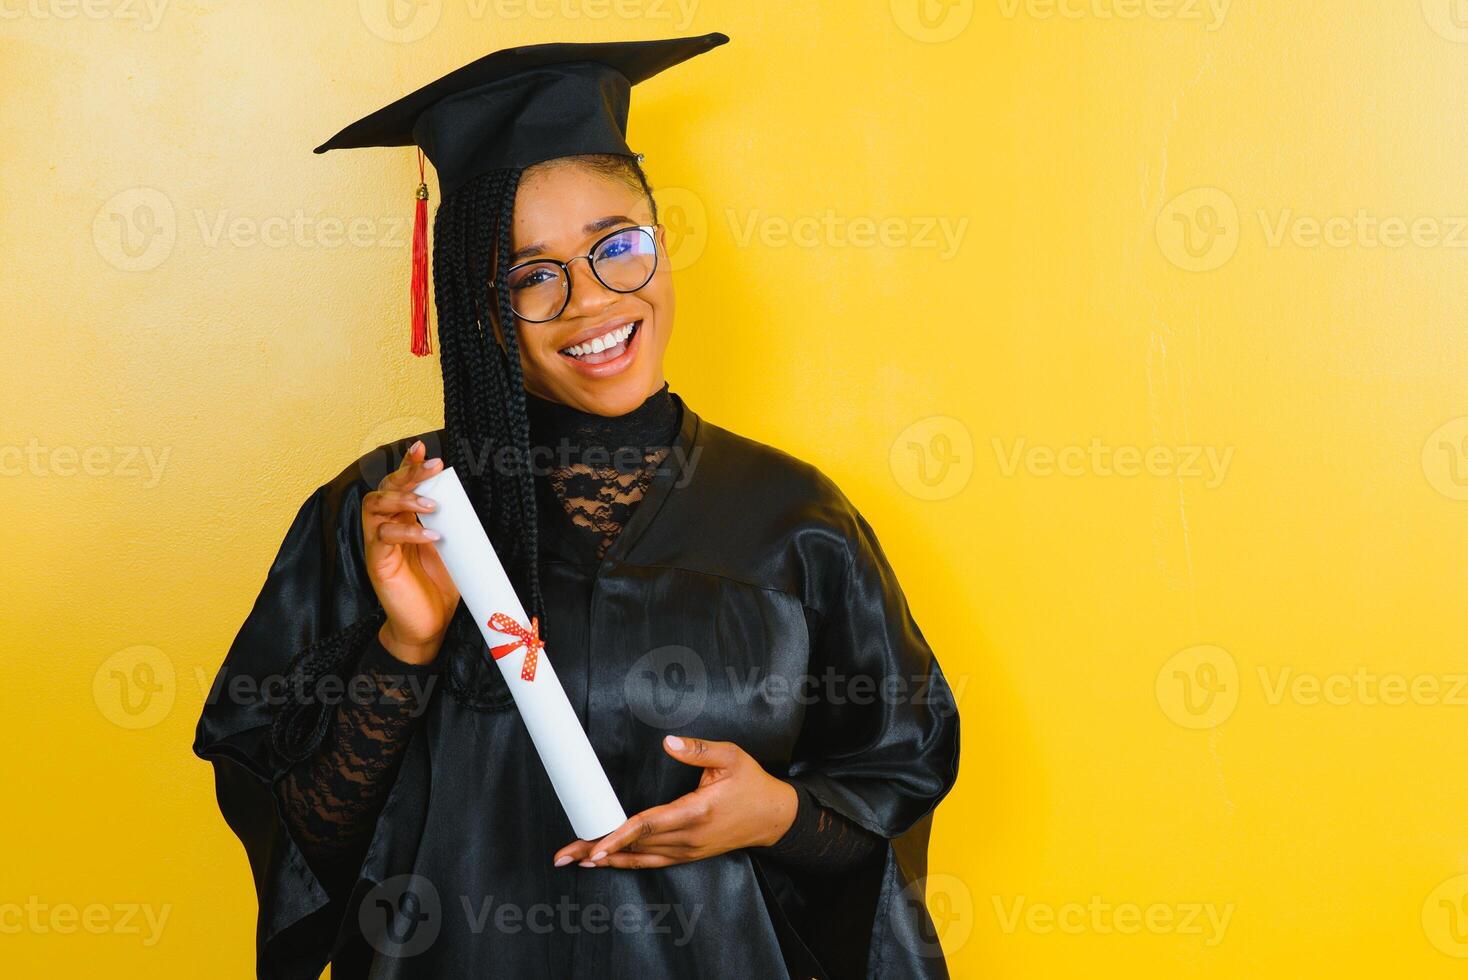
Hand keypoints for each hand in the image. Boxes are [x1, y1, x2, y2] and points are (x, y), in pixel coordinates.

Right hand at [361, 439, 458, 664]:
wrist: (428, 626)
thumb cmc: (439, 588)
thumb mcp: (453, 549)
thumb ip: (455, 527)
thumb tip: (472, 505)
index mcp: (404, 520)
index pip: (400, 484)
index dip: (409, 465)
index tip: (423, 449)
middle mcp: (386, 527)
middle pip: (385, 488)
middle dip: (407, 473)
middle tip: (432, 467)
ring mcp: (378, 544)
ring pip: (375, 506)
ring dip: (402, 498)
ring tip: (431, 504)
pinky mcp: (377, 562)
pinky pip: (383, 537)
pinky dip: (407, 531)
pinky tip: (431, 535)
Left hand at [552, 736, 798, 869]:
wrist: (773, 817)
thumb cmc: (752, 784)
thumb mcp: (731, 757)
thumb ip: (698, 749)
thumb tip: (669, 742)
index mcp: (697, 812)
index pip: (649, 825)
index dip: (619, 836)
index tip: (595, 846)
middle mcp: (689, 837)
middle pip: (636, 846)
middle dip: (598, 850)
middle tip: (564, 854)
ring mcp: (688, 850)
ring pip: (641, 858)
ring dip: (607, 860)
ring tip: (575, 861)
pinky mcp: (689, 855)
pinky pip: (653, 862)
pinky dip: (627, 863)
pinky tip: (607, 863)